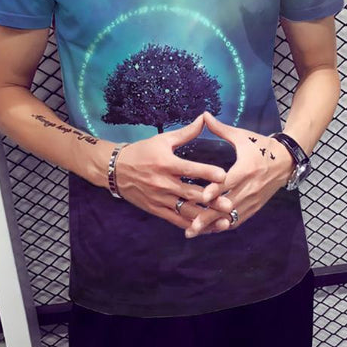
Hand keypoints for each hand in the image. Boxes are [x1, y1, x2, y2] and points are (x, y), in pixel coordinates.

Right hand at [113, 113, 233, 230]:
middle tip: (230, 204)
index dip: (207, 172)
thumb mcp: (162, 140)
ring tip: (225, 221)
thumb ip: (186, 132)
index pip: (189, 169)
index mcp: (166, 163)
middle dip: (212, 200)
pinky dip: (191, 225)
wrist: (115, 170)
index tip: (224, 175)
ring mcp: (160, 198)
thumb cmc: (142, 152)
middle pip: (191, 193)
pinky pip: (175, 220)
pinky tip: (206, 228)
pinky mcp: (156, 209)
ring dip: (206, 217)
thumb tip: (204, 118)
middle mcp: (163, 182)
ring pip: (186, 210)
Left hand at [184, 111, 295, 237]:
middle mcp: (250, 187)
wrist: (287, 160)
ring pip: (231, 216)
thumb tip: (203, 115)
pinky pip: (238, 220)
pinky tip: (209, 230)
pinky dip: (223, 225)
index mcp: (246, 169)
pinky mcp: (255, 207)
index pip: (229, 182)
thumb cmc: (261, 146)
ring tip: (194, 232)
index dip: (216, 190)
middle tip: (191, 226)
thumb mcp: (242, 137)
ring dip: (213, 225)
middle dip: (208, 216)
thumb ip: (221, 129)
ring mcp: (253, 199)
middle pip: (227, 205)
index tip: (203, 197)